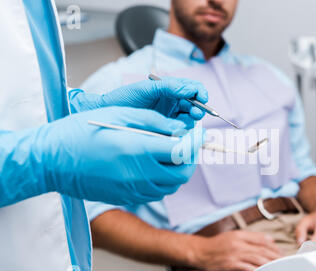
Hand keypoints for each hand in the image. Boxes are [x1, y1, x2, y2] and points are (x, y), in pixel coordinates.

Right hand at [35, 107, 203, 204]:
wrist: (52, 160)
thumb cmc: (81, 131)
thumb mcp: (119, 115)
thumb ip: (155, 122)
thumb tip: (180, 129)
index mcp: (140, 151)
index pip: (184, 150)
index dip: (197, 141)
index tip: (201, 132)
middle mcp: (140, 175)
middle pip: (183, 172)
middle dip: (192, 157)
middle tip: (190, 143)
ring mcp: (134, 190)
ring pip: (172, 185)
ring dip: (180, 169)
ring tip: (174, 152)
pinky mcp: (127, 197)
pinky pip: (157, 192)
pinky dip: (165, 179)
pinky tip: (156, 165)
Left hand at [69, 77, 207, 120]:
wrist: (108, 114)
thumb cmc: (124, 98)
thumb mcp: (146, 89)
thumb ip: (169, 87)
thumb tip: (190, 88)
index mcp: (170, 89)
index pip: (193, 88)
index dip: (200, 92)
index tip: (202, 98)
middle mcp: (173, 102)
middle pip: (195, 105)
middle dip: (198, 108)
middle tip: (195, 114)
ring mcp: (170, 116)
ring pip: (190, 118)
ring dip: (191, 120)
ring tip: (185, 124)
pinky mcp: (166, 129)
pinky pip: (180, 130)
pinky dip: (183, 131)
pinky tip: (178, 132)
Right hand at [189, 231, 282, 270]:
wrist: (200, 252)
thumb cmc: (217, 244)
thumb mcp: (234, 235)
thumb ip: (252, 236)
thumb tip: (270, 239)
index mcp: (241, 235)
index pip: (262, 240)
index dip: (275, 247)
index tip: (283, 254)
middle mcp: (239, 244)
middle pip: (262, 250)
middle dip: (276, 257)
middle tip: (286, 263)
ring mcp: (235, 254)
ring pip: (257, 259)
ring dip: (270, 264)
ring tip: (280, 269)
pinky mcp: (231, 265)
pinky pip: (247, 268)